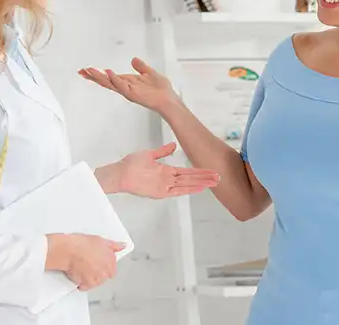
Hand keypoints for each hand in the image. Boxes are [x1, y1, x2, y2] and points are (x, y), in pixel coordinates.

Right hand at [46, 234, 123, 290]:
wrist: (69, 250)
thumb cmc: (82, 244)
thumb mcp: (101, 240)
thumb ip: (114, 246)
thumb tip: (122, 246)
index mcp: (111, 260)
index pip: (113, 269)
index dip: (105, 266)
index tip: (99, 264)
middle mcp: (106, 270)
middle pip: (104, 276)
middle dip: (98, 272)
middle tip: (89, 265)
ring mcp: (97, 278)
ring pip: (96, 282)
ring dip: (91, 278)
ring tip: (83, 269)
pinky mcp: (87, 284)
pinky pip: (85, 287)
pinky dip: (81, 283)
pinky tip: (78, 275)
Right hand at [79, 58, 177, 112]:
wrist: (169, 99)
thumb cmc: (162, 90)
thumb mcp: (150, 73)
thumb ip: (141, 67)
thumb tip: (133, 60)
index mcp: (128, 82)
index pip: (110, 77)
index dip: (98, 74)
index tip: (87, 69)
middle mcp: (126, 87)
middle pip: (106, 81)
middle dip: (93, 76)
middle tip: (81, 71)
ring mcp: (128, 91)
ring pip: (110, 83)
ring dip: (99, 77)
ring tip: (89, 71)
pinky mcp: (133, 94)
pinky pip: (122, 85)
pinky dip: (115, 79)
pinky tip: (108, 73)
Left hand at [98, 142, 219, 198]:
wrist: (120, 173)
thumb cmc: (130, 165)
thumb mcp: (149, 154)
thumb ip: (163, 151)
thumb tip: (174, 145)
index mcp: (166, 171)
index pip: (187, 171)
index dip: (199, 171)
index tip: (210, 170)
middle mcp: (168, 179)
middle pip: (190, 179)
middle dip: (204, 178)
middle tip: (218, 177)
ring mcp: (165, 186)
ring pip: (187, 185)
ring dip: (201, 183)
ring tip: (214, 182)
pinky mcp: (160, 192)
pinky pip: (178, 191)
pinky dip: (189, 190)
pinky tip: (199, 188)